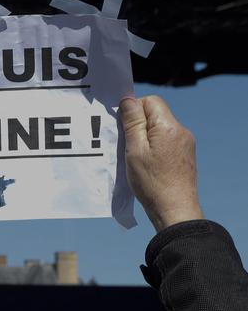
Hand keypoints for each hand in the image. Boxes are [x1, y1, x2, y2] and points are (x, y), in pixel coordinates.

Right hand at [119, 96, 202, 231]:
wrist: (175, 210)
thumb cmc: (152, 183)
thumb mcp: (135, 151)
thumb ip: (132, 123)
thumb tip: (128, 100)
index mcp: (168, 126)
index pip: (150, 101)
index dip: (134, 110)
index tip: (124, 129)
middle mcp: (181, 131)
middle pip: (156, 115)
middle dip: (139, 126)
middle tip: (127, 146)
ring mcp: (186, 144)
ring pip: (161, 130)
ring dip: (147, 138)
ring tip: (137, 159)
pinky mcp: (186, 156)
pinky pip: (167, 143)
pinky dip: (156, 149)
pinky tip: (149, 166)